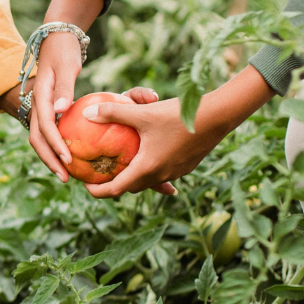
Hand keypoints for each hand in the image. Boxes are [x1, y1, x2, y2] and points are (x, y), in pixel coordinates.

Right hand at [26, 30, 84, 180]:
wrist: (56, 39)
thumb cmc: (64, 51)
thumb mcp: (66, 66)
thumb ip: (64, 87)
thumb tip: (62, 109)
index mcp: (40, 96)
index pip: (45, 126)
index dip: (54, 145)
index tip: (68, 160)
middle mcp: (37, 105)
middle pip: (37, 139)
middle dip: (49, 160)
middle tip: (65, 178)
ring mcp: (40, 109)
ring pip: (40, 138)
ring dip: (50, 157)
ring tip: (66, 174)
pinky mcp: (47, 110)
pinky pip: (48, 133)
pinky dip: (55, 147)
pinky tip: (70, 156)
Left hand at [77, 67, 274, 197]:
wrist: (217, 117)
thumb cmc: (177, 115)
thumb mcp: (142, 113)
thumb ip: (113, 113)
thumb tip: (87, 112)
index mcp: (146, 168)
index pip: (115, 190)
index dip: (97, 191)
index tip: (85, 185)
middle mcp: (161, 175)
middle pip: (131, 187)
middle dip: (114, 183)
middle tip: (101, 172)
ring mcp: (176, 172)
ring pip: (148, 180)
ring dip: (134, 176)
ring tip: (122, 164)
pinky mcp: (186, 165)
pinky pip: (163, 172)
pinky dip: (151, 168)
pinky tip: (149, 154)